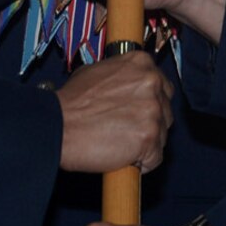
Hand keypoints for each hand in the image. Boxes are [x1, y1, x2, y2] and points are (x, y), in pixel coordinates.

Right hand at [56, 51, 172, 173]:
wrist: (59, 126)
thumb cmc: (71, 102)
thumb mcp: (97, 72)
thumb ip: (122, 76)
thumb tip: (130, 85)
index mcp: (141, 63)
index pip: (162, 86)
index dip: (149, 103)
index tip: (137, 113)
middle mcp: (151, 82)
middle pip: (166, 110)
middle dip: (151, 123)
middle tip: (127, 131)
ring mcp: (153, 110)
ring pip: (162, 135)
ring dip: (146, 143)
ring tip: (120, 143)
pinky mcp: (150, 137)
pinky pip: (155, 157)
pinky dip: (142, 163)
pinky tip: (123, 157)